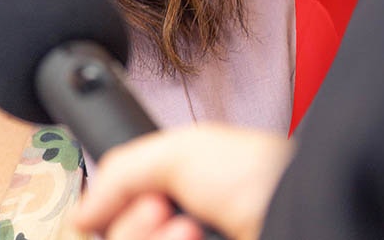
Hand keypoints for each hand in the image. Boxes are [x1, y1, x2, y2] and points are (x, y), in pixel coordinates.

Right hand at [72, 123, 293, 239]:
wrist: (303, 210)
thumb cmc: (259, 176)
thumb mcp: (177, 152)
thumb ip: (118, 174)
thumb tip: (81, 217)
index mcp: (168, 206)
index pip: (107, 224)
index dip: (108, 215)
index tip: (134, 200)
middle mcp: (173, 235)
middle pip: (112, 239)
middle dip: (130, 227)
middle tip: (163, 207)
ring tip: (190, 228)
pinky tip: (197, 239)